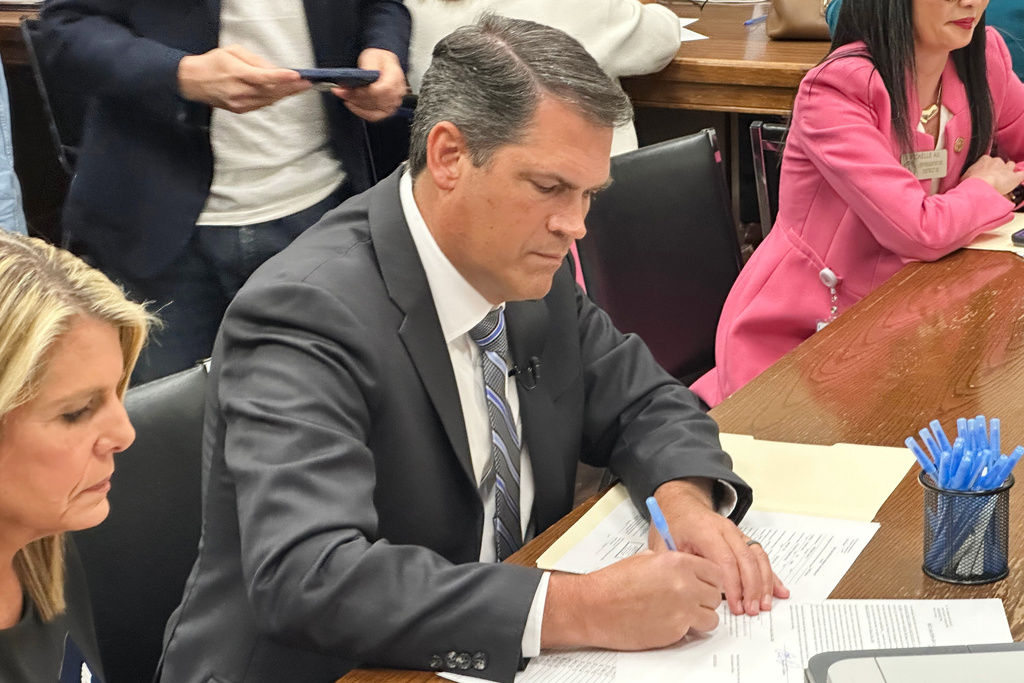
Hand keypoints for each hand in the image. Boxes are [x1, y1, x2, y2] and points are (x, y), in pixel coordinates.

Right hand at [178, 45, 310, 113]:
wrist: (193, 82)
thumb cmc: (213, 63)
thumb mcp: (232, 52)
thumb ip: (255, 61)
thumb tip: (274, 69)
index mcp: (237, 74)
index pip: (263, 78)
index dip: (281, 78)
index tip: (296, 76)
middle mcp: (239, 91)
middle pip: (271, 91)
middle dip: (292, 87)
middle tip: (308, 83)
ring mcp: (240, 103)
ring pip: (269, 100)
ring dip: (286, 94)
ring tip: (301, 88)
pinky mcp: (240, 110)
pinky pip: (263, 105)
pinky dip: (275, 98)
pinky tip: (284, 93)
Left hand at [331, 48, 406, 121]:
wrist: (382, 63)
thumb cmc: (377, 59)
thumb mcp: (371, 57)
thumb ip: (367, 68)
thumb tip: (360, 78)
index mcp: (395, 77)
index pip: (382, 90)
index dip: (365, 92)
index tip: (349, 89)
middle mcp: (397, 92)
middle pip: (378, 102)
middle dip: (356, 98)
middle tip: (341, 92)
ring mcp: (394, 102)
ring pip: (375, 112)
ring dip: (357, 106)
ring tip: (345, 97)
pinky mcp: (388, 109)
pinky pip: (375, 116)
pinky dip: (361, 112)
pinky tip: (352, 105)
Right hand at [541, 549, 722, 649]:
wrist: (596, 607)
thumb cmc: (614, 583)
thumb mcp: (647, 560)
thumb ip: (673, 564)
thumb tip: (688, 570)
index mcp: (678, 563)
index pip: (715, 572)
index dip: (711, 580)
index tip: (706, 584)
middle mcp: (685, 586)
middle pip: (716, 596)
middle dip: (705, 598)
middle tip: (692, 600)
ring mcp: (682, 611)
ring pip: (712, 618)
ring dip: (701, 616)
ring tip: (683, 613)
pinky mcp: (676, 632)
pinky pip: (693, 631)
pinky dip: (685, 629)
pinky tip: (669, 621)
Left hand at [649, 479, 788, 615]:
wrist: (681, 505)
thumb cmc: (673, 526)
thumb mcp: (665, 544)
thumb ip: (680, 566)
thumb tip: (694, 593)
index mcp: (704, 530)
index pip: (725, 559)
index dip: (733, 585)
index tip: (735, 606)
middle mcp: (725, 529)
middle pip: (745, 559)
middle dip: (751, 587)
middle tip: (751, 610)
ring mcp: (736, 533)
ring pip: (757, 557)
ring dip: (763, 583)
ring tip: (764, 605)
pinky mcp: (742, 539)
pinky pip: (760, 556)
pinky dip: (770, 574)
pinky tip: (779, 590)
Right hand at [961, 155, 1023, 196]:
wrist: (981, 186)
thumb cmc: (971, 182)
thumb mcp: (964, 177)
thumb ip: (967, 176)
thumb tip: (964, 179)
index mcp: (984, 160)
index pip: (987, 160)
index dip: (987, 167)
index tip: (985, 172)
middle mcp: (997, 161)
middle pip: (1000, 162)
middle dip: (998, 169)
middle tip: (994, 177)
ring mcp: (1007, 168)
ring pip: (1011, 165)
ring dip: (1010, 170)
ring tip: (1007, 177)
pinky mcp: (1015, 177)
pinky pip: (1023, 174)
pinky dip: (1022, 175)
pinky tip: (1021, 177)